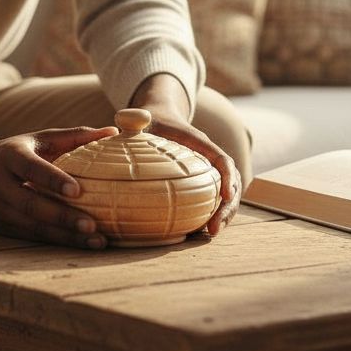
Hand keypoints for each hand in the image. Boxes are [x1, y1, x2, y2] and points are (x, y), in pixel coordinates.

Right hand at [0, 120, 116, 248]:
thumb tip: (114, 130)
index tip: (78, 190)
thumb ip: (76, 135)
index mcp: (10, 157)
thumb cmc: (19, 151)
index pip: (32, 169)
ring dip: (65, 236)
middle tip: (93, 225)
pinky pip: (31, 237)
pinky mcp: (0, 228)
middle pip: (31, 204)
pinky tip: (83, 245)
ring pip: (32, 227)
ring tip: (97, 240)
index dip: (53, 180)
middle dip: (62, 217)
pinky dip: (58, 242)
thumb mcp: (40, 138)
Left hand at [131, 75, 240, 235]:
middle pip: (232, 181)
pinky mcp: (202, 181)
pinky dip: (214, 214)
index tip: (226, 196)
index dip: (227, 177)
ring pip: (229, 192)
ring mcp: (207, 170)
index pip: (221, 159)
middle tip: (213, 229)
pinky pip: (216, 198)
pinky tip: (201, 231)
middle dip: (228, 206)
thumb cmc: (150, 121)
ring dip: (225, 213)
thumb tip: (119, 124)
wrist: (160, 117)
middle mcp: (208, 157)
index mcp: (198, 142)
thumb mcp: (142, 119)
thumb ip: (133, 120)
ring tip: (211, 233)